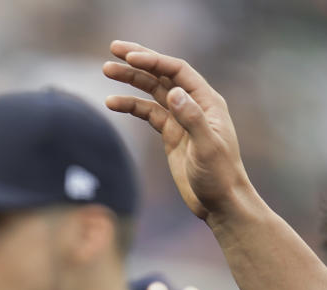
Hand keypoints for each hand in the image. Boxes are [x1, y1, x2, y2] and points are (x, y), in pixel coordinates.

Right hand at [102, 40, 252, 222]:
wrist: (220, 202)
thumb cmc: (219, 176)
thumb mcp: (207, 148)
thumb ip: (191, 118)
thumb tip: (173, 92)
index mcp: (207, 102)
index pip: (177, 71)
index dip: (153, 60)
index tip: (129, 56)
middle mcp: (194, 105)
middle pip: (162, 75)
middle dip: (137, 62)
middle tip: (112, 50)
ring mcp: (181, 119)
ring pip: (152, 92)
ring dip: (130, 80)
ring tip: (106, 71)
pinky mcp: (171, 135)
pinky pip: (147, 113)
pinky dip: (130, 106)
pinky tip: (112, 102)